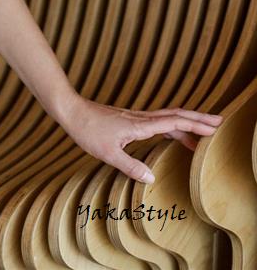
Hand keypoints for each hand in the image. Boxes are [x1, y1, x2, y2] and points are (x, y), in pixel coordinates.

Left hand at [58, 95, 223, 182]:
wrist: (71, 111)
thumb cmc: (87, 130)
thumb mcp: (108, 153)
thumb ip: (130, 166)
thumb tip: (152, 179)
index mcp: (139, 125)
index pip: (173, 123)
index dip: (194, 125)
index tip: (213, 128)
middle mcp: (140, 118)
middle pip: (175, 115)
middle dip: (197, 118)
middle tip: (219, 122)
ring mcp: (135, 118)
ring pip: (167, 117)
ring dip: (186, 122)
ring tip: (203, 132)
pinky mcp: (129, 120)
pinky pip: (157, 121)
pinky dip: (172, 125)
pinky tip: (174, 133)